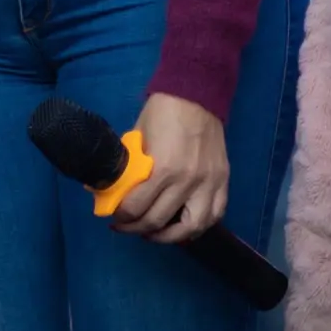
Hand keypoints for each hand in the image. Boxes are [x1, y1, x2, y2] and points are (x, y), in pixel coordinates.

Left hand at [110, 92, 227, 242]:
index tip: (114, 216)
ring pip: (192, 228)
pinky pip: (214, 215)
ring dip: (169, 237)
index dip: (121, 216)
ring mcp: (209, 184)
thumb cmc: (162, 112)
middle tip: (126, 226)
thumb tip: (107, 186)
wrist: (197, 93)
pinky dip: (198, 227)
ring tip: (154, 234)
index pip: (137, 207)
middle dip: (136, 228)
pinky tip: (182, 226)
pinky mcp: (223, 181)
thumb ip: (129, 166)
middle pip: (159, 221)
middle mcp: (188, 182)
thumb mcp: (137, 138)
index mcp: (163, 169)